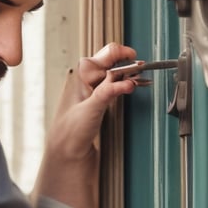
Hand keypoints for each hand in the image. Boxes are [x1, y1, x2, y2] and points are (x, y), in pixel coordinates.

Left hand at [49, 42, 137, 161]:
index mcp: (80, 74)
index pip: (107, 54)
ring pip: (115, 75)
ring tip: (137, 81)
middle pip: (113, 62)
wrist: (66, 153)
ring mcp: (93, 90)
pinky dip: (124, 87)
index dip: (123, 54)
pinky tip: (130, 89)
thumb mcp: (90, 109)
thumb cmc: (68, 132)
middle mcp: (86, 79)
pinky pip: (115, 87)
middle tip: (141, 73)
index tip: (137, 61)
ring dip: (127, 76)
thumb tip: (125, 81)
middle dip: (128, 66)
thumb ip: (107, 93)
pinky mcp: (98, 101)